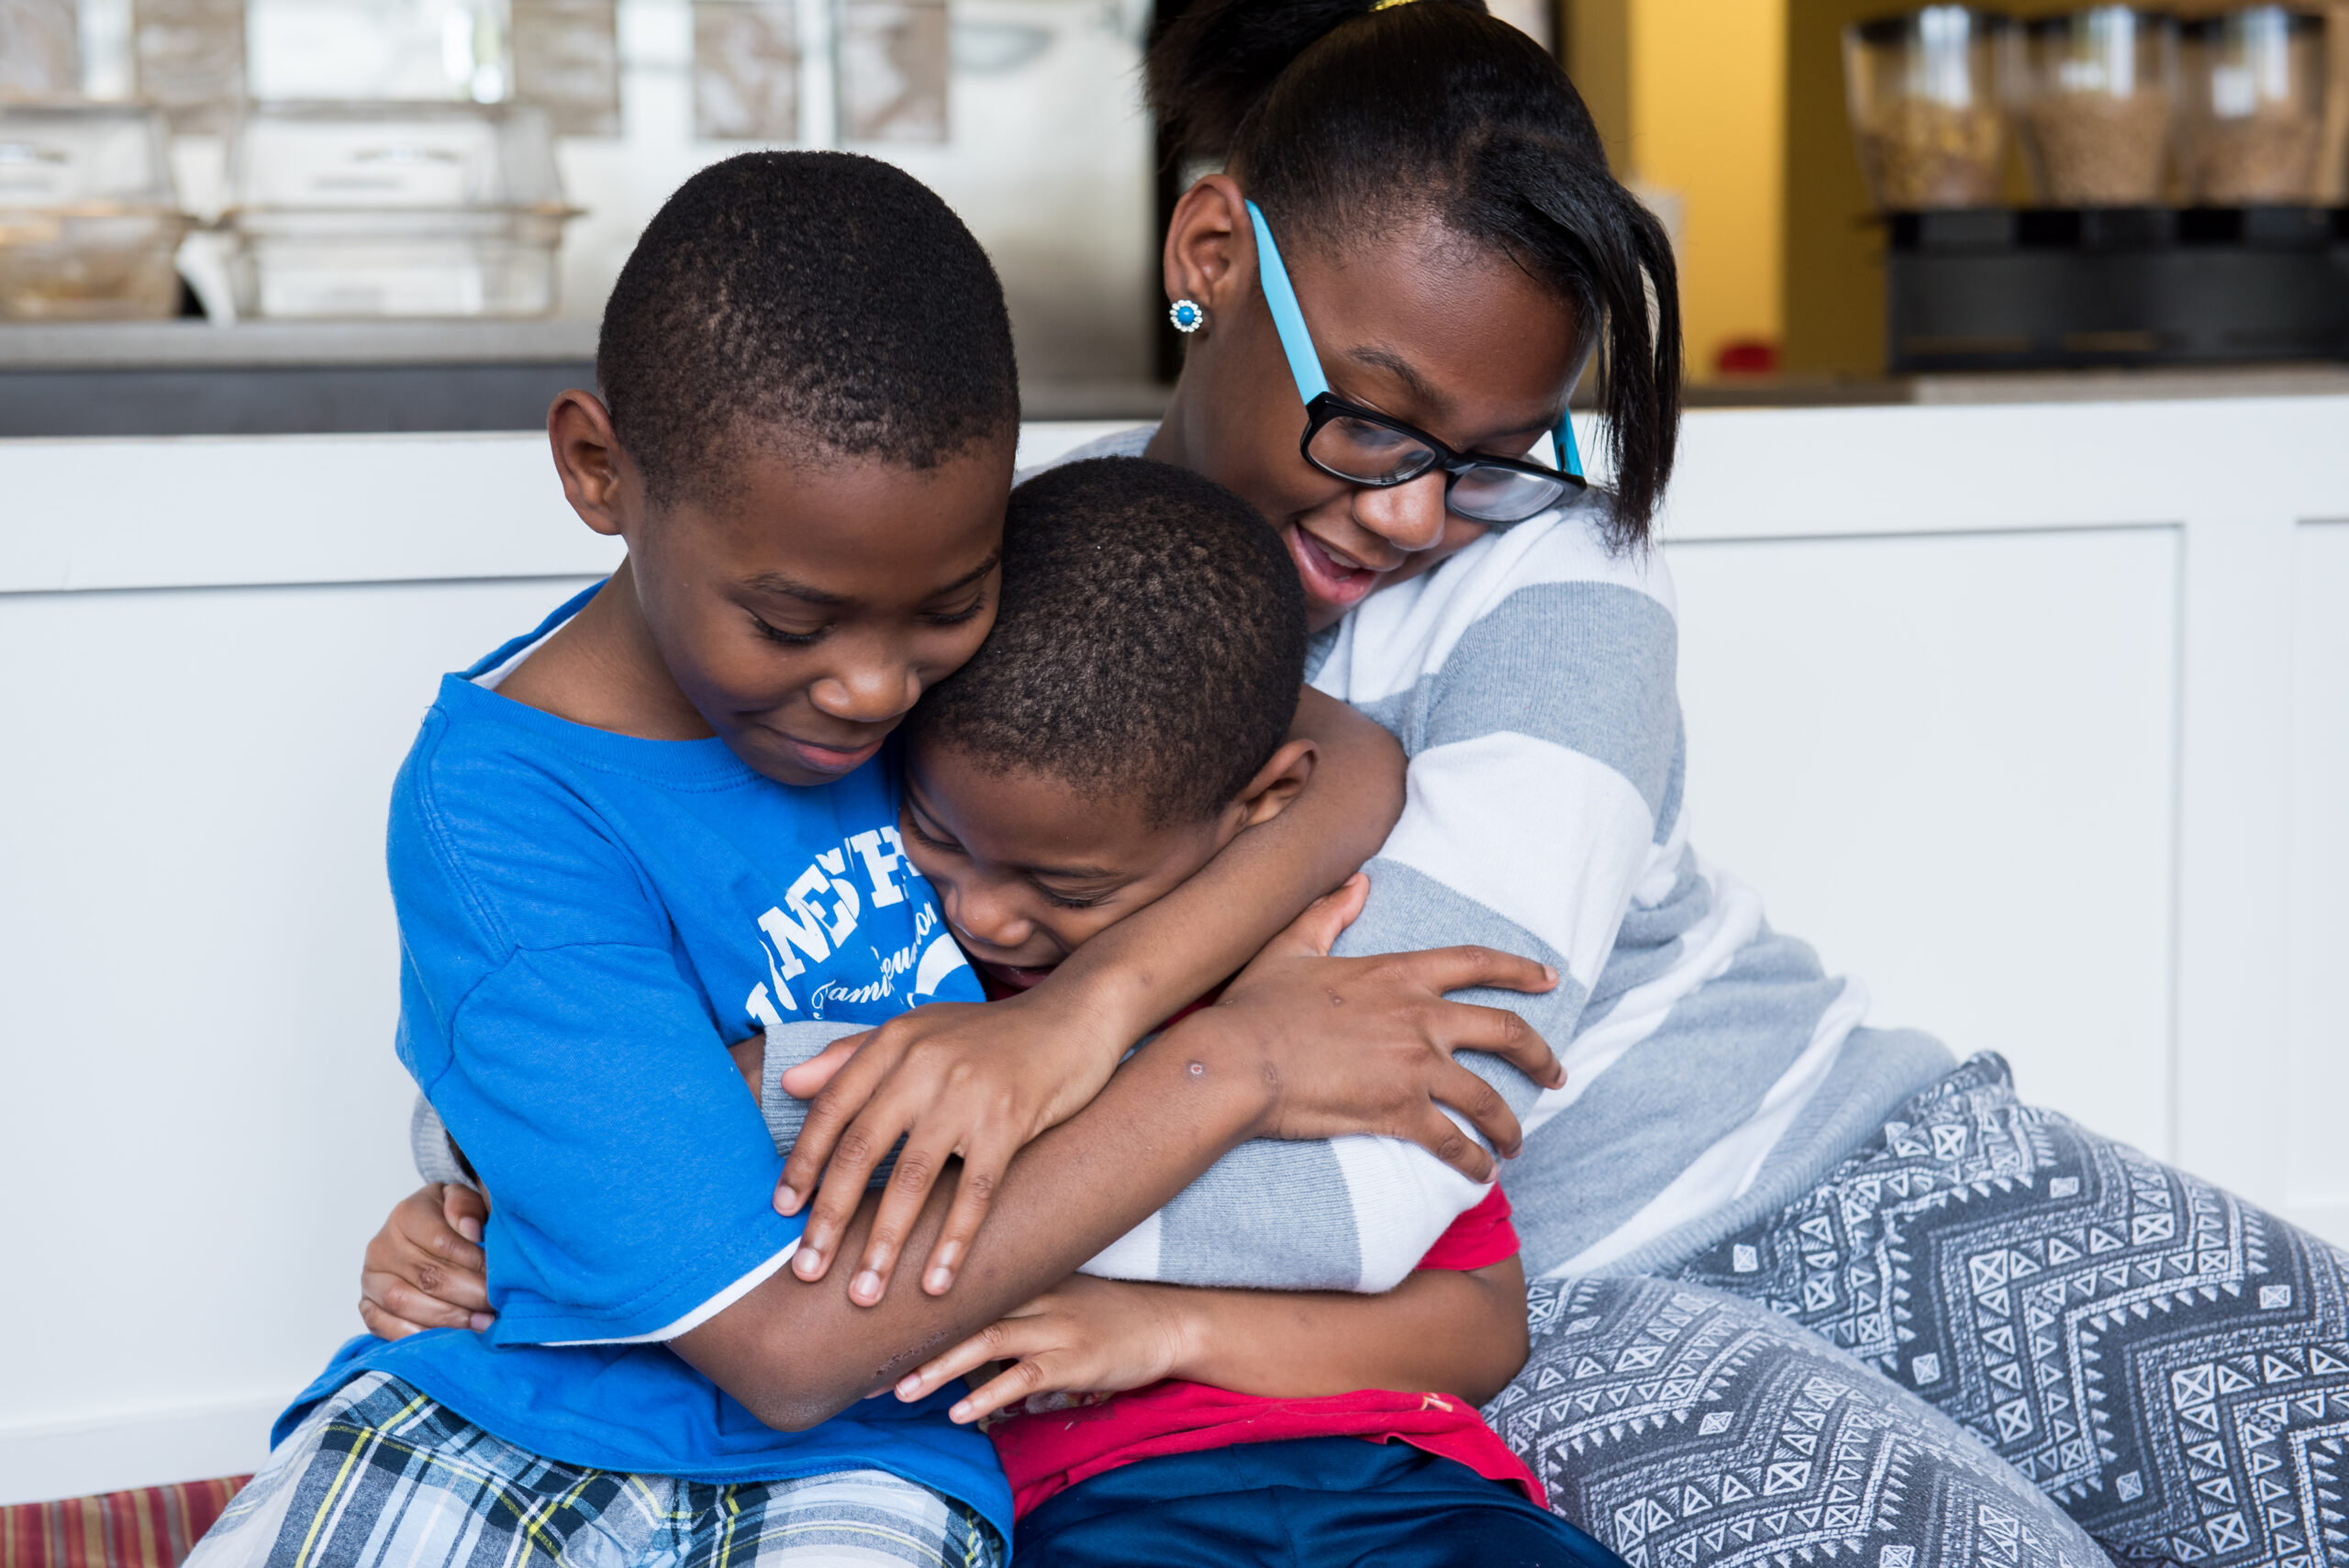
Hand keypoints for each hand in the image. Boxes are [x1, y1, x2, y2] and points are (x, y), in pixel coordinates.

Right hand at [358, 1183, 493, 1339]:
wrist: (425, 1231)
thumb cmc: (451, 1218)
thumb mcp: (463, 1200)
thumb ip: (466, 1207)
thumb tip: (471, 1230)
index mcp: (407, 1215)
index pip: (441, 1242)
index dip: (474, 1262)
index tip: (500, 1277)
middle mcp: (382, 1246)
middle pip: (427, 1276)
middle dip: (468, 1295)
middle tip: (496, 1307)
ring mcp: (371, 1278)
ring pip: (404, 1303)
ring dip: (446, 1318)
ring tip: (480, 1325)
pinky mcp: (367, 1305)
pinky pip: (382, 1326)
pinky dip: (415, 1336)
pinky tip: (446, 1340)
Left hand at [775, 985, 1119, 1307]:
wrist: (1073, 1018)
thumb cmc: (990, 1033)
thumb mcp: (918, 1028)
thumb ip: (852, 1054)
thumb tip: (788, 1084)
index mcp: (894, 1042)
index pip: (833, 1107)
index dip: (803, 1161)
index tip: (782, 1211)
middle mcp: (923, 1065)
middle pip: (861, 1150)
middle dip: (830, 1217)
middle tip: (807, 1270)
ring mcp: (967, 1094)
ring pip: (912, 1180)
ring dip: (884, 1243)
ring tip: (865, 1293)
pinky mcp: (1010, 1121)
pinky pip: (975, 1193)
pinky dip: (953, 1243)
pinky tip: (936, 1283)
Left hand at [891, 1274, 1194, 1423]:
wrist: (1168, 1322)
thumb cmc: (1107, 1312)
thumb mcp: (1057, 1292)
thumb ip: (1011, 1299)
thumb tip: (960, 1324)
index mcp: (1026, 1275)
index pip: (961, 1284)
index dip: (915, 1306)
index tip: (872, 1326)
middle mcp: (1036, 1294)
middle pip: (964, 1311)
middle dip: (914, 1341)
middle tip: (869, 1366)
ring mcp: (1057, 1325)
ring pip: (988, 1341)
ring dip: (941, 1368)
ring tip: (902, 1391)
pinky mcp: (1076, 1358)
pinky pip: (1025, 1376)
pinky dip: (989, 1395)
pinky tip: (961, 1413)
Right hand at [1197, 874, 1564, 1180]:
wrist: (1239, 1062)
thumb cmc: (1258, 1007)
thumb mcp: (1291, 947)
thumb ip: (1329, 912)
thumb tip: (1358, 882)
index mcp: (1399, 974)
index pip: (1476, 963)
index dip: (1519, 970)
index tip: (1549, 979)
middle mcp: (1420, 1017)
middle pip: (1506, 1031)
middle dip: (1541, 1055)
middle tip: (1557, 1074)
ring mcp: (1415, 1066)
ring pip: (1489, 1098)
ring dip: (1511, 1124)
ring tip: (1517, 1143)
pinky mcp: (1400, 1112)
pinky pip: (1454, 1142)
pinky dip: (1474, 1161)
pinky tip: (1483, 1174)